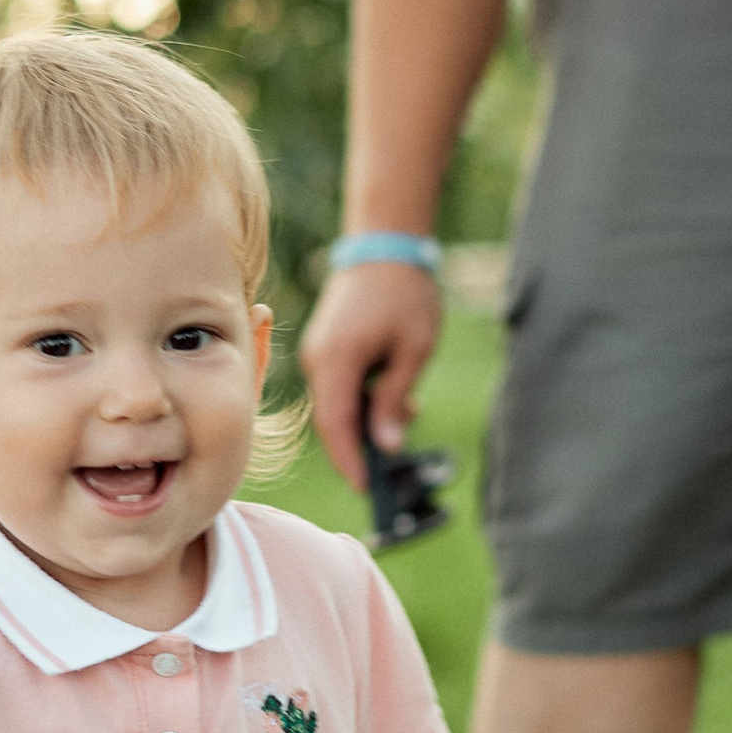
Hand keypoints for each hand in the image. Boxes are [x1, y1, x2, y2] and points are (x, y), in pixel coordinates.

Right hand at [299, 262, 443, 491]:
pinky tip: (390, 393)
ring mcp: (317, 352)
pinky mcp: (324, 347)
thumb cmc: (404, 293)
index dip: (348, 461)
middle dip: (357, 448)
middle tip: (387, 471)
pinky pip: (337, 385)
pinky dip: (359, 399)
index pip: (335, 425)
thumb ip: (396, 397)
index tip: (365, 488)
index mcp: (337, 360)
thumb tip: (388, 443)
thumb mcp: (414, 349)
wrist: (384, 244)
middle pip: (332, 420)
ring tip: (405, 415)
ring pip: (336, 404)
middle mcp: (318, 359)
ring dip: (364, 419)